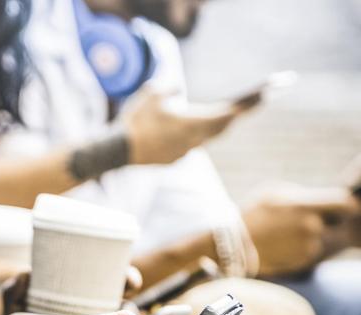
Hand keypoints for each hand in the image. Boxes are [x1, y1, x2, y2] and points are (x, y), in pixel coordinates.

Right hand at [122, 87, 241, 165]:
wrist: (117, 150)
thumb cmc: (136, 119)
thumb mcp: (153, 92)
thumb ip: (171, 88)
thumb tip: (179, 91)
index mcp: (192, 122)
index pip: (226, 113)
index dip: (246, 105)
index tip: (262, 98)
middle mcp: (193, 140)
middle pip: (221, 127)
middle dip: (234, 115)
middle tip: (250, 104)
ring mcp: (183, 153)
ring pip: (205, 138)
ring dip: (213, 126)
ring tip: (225, 116)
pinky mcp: (173, 161)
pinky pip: (189, 146)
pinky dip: (192, 137)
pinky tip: (188, 131)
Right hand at [244, 183, 359, 275]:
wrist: (232, 246)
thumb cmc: (251, 214)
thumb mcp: (273, 192)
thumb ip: (302, 195)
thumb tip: (320, 200)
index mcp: (305, 206)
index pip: (345, 203)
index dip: (346, 204)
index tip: (342, 206)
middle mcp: (311, 228)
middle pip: (331, 222)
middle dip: (320, 220)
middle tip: (295, 222)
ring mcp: (307, 247)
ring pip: (318, 237)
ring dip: (307, 235)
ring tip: (282, 234)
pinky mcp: (301, 262)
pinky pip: (308, 251)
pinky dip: (298, 248)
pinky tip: (279, 245)